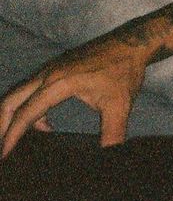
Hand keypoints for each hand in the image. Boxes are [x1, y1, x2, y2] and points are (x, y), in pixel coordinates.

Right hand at [0, 37, 146, 156]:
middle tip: (2, 150)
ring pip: (19, 94)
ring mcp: (50, 69)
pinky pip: (31, 89)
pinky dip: (28, 108)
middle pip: (11, 101)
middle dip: (2, 126)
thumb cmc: (125, 71)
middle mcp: (48, 74)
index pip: (27, 113)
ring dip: (13, 116)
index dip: (12, 135)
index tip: (3, 155)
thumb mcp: (120, 105)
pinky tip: (45, 124)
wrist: (132, 43)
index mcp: (59, 83)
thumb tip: (111, 158)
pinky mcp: (56, 68)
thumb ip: (112, 134)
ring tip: (16, 141)